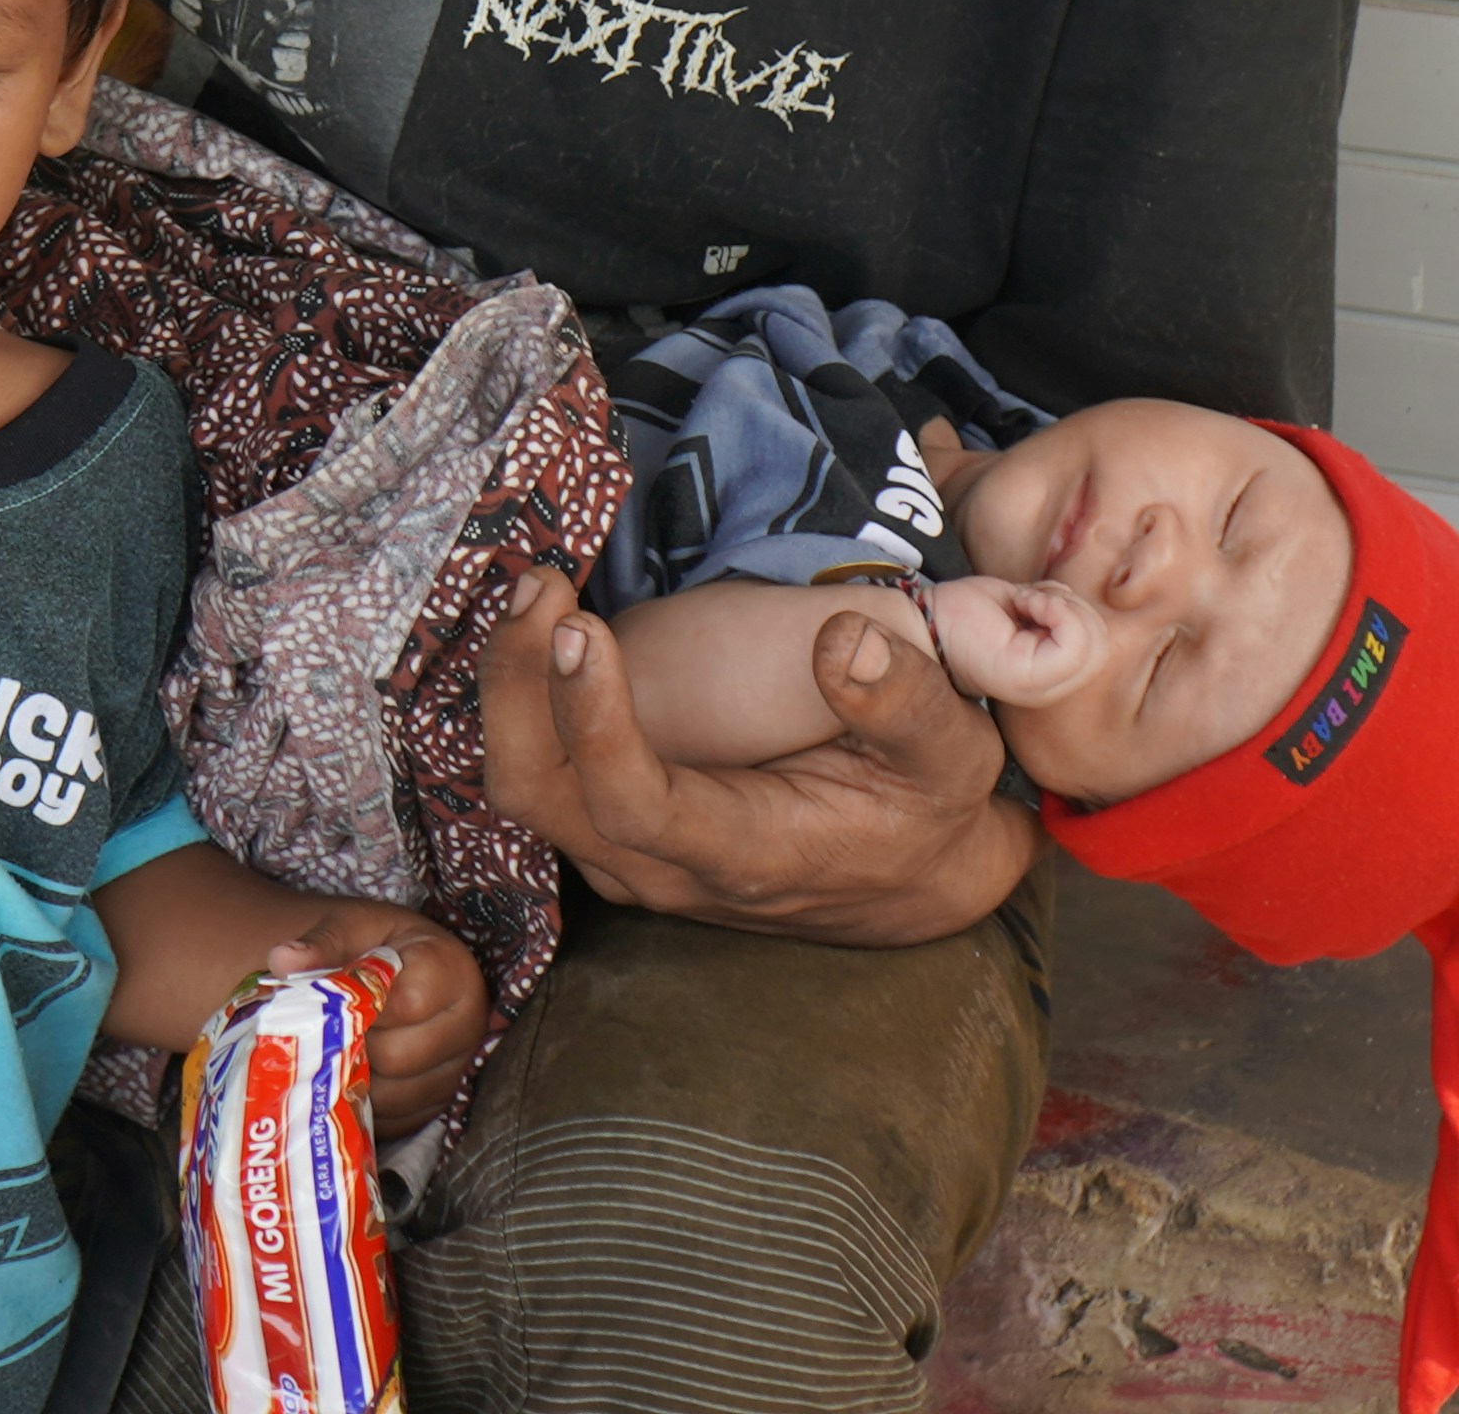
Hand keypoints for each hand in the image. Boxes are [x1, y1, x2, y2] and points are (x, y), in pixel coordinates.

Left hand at [252, 897, 493, 1139]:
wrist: (396, 965)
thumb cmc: (376, 945)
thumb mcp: (350, 928)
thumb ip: (320, 944)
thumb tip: (281, 961)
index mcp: (451, 969)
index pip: (407, 1003)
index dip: (360, 1008)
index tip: (332, 1002)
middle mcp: (468, 1022)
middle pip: (400, 1056)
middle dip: (352, 1047)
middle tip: (323, 1033)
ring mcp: (459, 1067)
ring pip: (397, 1095)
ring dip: (355, 1081)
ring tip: (331, 1054)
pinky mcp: (442, 1102)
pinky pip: (399, 1120)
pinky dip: (366, 1105)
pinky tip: (346, 1080)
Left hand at [475, 568, 1036, 947]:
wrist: (907, 875)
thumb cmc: (924, 806)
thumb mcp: (948, 755)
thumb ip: (904, 703)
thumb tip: (843, 643)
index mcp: (742, 853)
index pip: (631, 805)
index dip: (591, 722)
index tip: (579, 631)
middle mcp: (663, 867)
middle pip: (539, 793)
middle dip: (516, 685)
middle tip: (537, 584)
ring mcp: (628, 853)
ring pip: (525, 785)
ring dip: (510, 685)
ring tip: (536, 588)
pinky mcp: (615, 828)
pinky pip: (542, 770)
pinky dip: (526, 698)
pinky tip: (547, 623)